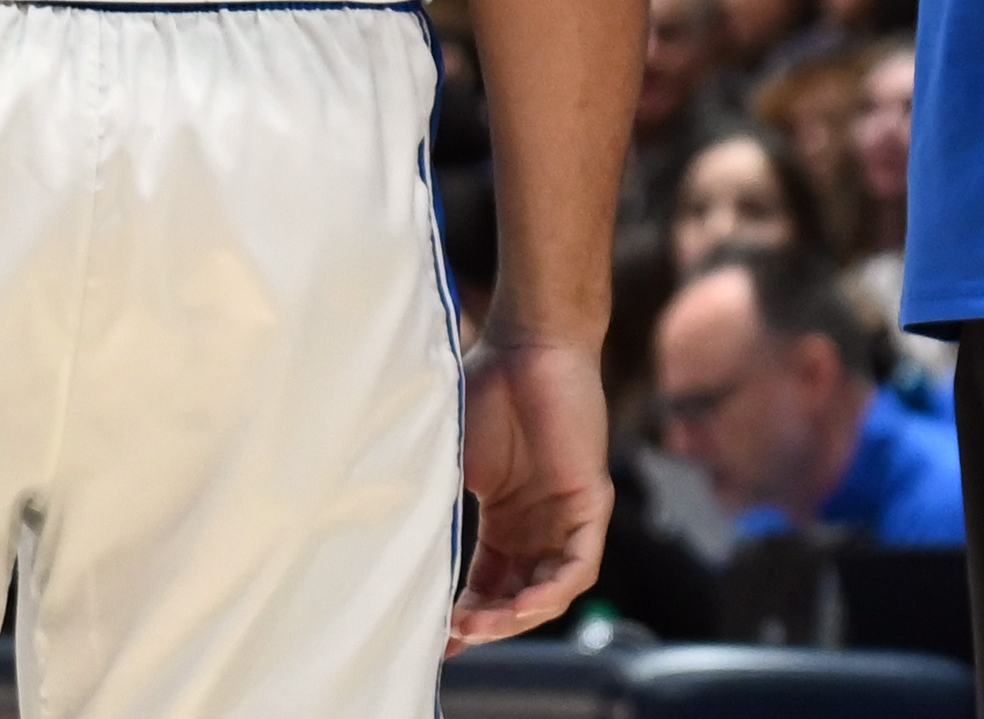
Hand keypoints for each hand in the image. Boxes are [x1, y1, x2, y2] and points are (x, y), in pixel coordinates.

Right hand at [452, 329, 613, 651]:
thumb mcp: (452, 461)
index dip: (466, 614)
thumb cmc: (487, 389)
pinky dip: (553, 592)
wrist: (527, 345)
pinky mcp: (592, 502)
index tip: (438, 638)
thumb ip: (435, 504)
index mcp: (506, 517)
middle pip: (518, 595)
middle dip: (487, 622)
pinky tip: (524, 606)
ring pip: (550, 590)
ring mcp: (567, 516)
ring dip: (517, 615)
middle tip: (455, 634)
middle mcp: (539, 524)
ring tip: (480, 624)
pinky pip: (580, 566)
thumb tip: (392, 550)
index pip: (490, 583)